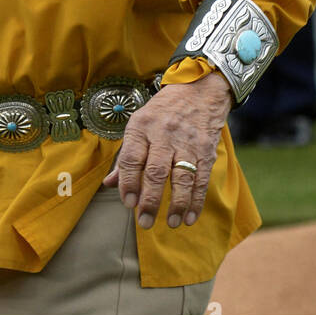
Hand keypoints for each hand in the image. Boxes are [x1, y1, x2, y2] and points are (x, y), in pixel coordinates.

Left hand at [102, 72, 232, 228]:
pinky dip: (196, 201)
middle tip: (144, 222)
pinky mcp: (205, 150)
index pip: (131, 158)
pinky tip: (189, 217)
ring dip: (176, 204)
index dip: (128, 183)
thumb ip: (126, 156)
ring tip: (170, 223)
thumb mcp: (139, 125)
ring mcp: (187, 142)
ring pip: (181, 178)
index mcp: (142, 126)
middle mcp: (164, 134)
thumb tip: (109, 184)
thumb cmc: (162, 112)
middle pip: (155, 171)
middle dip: (150, 200)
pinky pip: (201, 179)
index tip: (128, 204)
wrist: (198, 91)